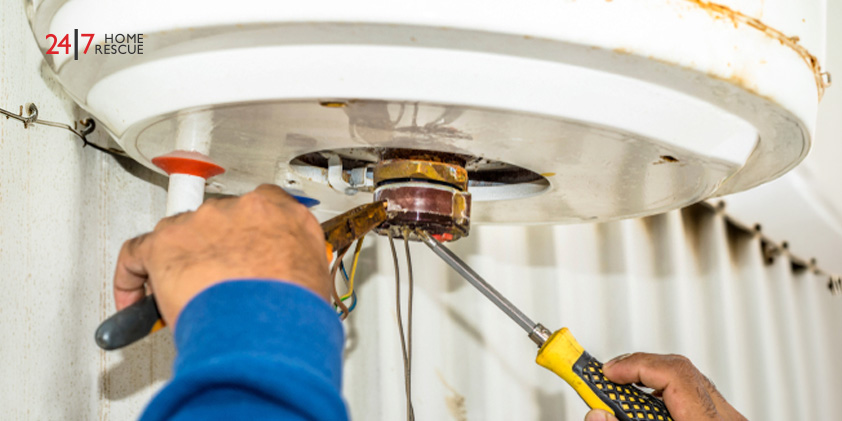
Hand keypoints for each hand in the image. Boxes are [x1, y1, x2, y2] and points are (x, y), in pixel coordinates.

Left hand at [112, 184, 329, 326]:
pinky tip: (133, 301)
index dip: (245, 231)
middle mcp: (238, 209)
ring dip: (176, 262)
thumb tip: (286, 281)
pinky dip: (131, 278)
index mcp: (278, 212)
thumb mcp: (315, 277)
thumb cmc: (293, 309)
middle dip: (211, 249)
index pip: (258, 208)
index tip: (242, 244)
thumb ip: (294, 264)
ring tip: (179, 296)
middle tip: (214, 280)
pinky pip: (136, 254)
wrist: (269, 327)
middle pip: (214, 221)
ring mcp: (199, 223)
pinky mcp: (164, 244)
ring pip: (177, 236)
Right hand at [584, 353, 745, 420]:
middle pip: (679, 370)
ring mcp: (728, 418)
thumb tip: (596, 414)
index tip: (605, 371)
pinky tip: (647, 405)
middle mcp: (725, 418)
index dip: (634, 365)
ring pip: (688, 380)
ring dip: (650, 381)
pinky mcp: (722, 420)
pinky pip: (694, 395)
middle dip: (636, 369)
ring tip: (622, 390)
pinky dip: (666, 393)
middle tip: (605, 377)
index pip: (673, 373)